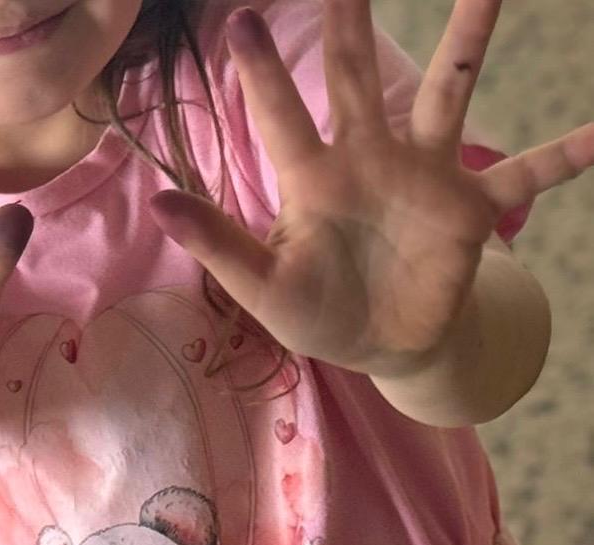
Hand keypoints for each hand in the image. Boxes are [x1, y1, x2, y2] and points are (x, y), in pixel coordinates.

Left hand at [148, 0, 593, 377]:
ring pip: (447, 95)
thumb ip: (218, 245)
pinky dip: (561, 156)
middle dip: (351, 20)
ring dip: (467, 44)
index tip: (244, 20)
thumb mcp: (262, 286)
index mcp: (313, 178)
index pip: (282, 116)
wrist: (381, 345)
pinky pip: (522, 176)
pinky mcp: (470, 210)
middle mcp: (369, 159)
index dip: (264, 73)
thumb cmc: (315, 310)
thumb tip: (158, 205)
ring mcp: (424, 176)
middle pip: (358, 75)